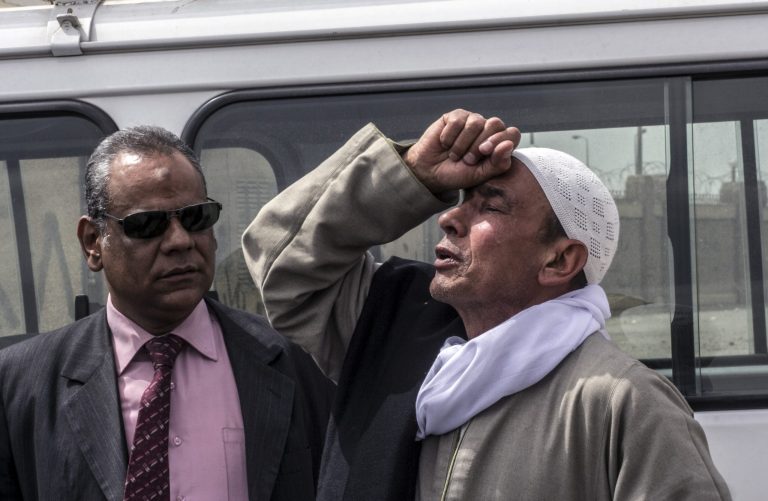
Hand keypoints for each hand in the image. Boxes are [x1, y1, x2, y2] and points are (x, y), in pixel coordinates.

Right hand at [403, 109, 520, 194]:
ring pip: (476, 123)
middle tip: (468, 159)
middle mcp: (487, 129)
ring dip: (462, 144)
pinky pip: (458, 121)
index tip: (484, 153)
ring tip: (455, 155)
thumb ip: (498, 163)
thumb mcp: (480, 175)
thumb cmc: (456, 174)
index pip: (512, 134)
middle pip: (495, 124)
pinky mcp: (456, 117)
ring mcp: (472, 121)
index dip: (500, 141)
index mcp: (498, 144)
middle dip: (479, 144)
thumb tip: (508, 144)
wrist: (429, 172)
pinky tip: (445, 144)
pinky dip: (449, 137)